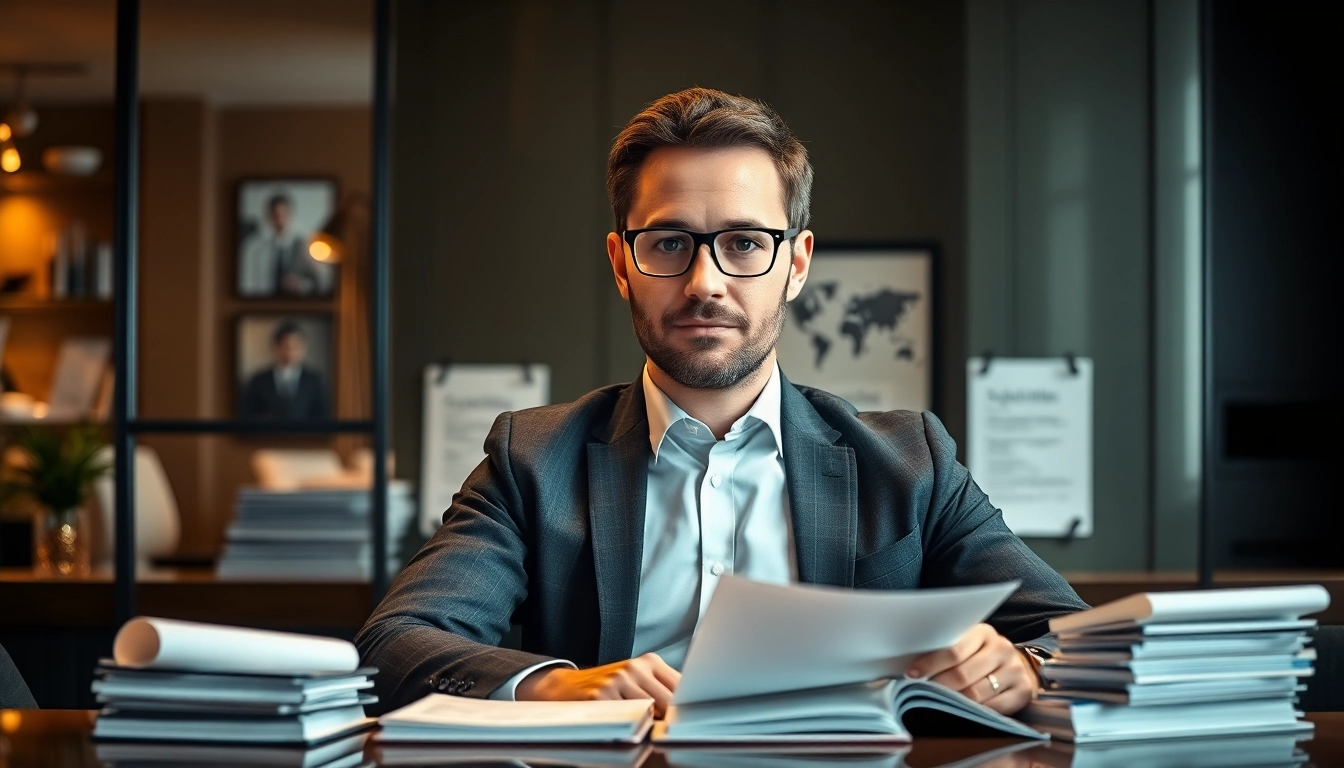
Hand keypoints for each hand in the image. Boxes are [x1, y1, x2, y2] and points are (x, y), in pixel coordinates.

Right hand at [515, 653, 680, 716]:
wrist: (563, 686)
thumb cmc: (607, 687)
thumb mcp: (636, 679)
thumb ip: (661, 689)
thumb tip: (687, 712)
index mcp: (649, 661)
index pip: (681, 686)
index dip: (686, 707)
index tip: (689, 722)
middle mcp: (634, 667)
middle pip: (669, 702)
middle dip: (670, 720)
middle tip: (669, 734)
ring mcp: (617, 680)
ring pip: (650, 713)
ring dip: (651, 727)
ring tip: (644, 732)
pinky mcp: (601, 697)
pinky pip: (627, 720)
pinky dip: (630, 731)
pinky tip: (626, 731)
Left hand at [904, 623, 1037, 714]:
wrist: (1016, 666)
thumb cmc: (980, 656)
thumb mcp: (966, 645)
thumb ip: (946, 651)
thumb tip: (913, 669)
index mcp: (983, 632)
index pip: (953, 651)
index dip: (930, 664)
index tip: (911, 675)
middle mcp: (1002, 649)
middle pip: (963, 674)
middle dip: (938, 686)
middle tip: (920, 693)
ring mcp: (1015, 670)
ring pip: (976, 693)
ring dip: (953, 701)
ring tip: (936, 704)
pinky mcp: (1023, 691)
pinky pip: (994, 708)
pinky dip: (974, 713)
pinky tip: (961, 713)